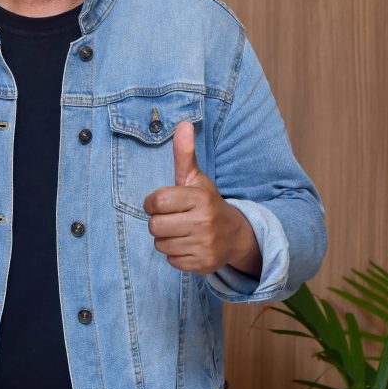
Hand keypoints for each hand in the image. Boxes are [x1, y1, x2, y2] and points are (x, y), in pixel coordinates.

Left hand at [143, 121, 260, 276]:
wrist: (235, 235)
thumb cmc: (207, 203)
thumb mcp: (196, 179)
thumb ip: (185, 154)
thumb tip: (183, 123)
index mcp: (200, 198)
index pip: (156, 202)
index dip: (152, 203)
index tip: (161, 203)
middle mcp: (203, 222)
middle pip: (155, 226)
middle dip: (159, 222)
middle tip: (172, 218)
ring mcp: (204, 245)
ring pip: (160, 245)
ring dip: (166, 239)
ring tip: (181, 231)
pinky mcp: (202, 265)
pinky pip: (171, 261)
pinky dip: (176, 254)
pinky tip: (188, 244)